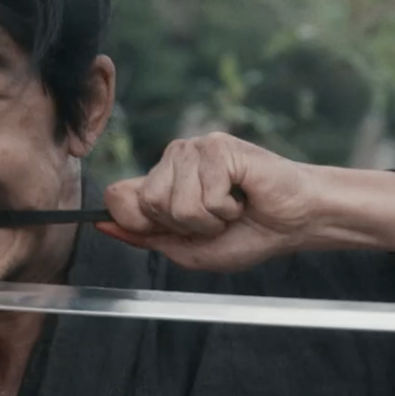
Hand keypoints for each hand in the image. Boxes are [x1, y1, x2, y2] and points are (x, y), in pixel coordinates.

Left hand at [98, 132, 316, 270]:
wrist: (293, 224)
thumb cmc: (247, 234)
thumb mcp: (187, 249)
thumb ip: (143, 236)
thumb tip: (102, 224)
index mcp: (161, 182)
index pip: (118, 197)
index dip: (139, 222)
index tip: (176, 229)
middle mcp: (171, 160)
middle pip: (147, 204)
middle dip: (185, 225)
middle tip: (216, 219)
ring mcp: (193, 150)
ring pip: (175, 202)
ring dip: (209, 219)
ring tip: (231, 208)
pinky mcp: (216, 146)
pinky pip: (204, 194)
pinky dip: (227, 208)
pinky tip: (242, 196)